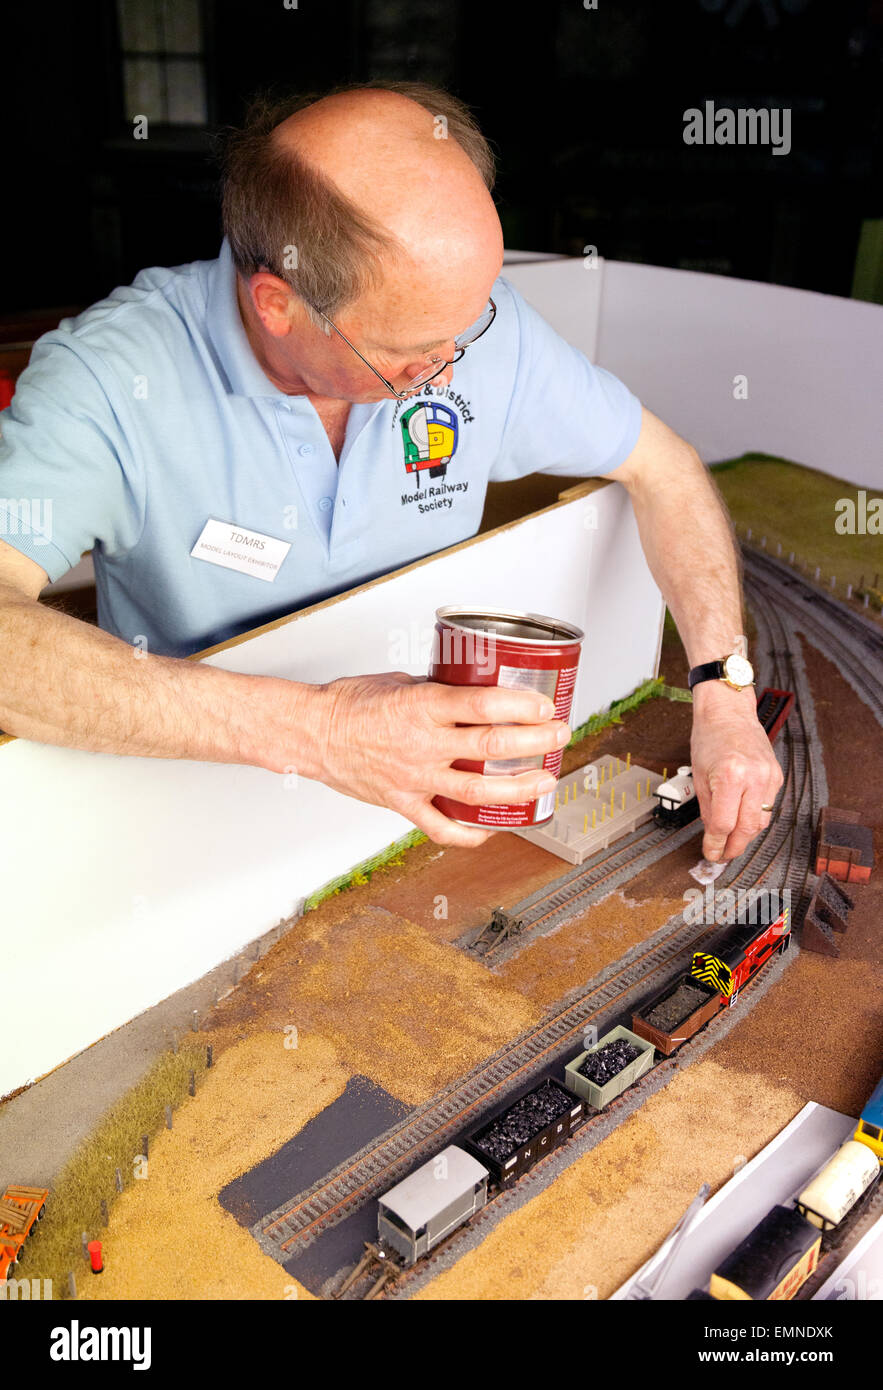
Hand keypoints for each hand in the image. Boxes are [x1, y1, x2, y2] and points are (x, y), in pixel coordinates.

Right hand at [288, 671, 569, 846]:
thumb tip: (475, 692)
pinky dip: (471, 834)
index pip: (485, 705)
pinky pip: (442, 828)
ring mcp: (414, 778)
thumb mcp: (401, 682)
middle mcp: (422, 744)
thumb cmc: (350, 704)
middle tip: (557, 736)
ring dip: (518, 788)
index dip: (522, 706)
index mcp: (422, 706)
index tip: (544, 704)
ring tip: (544, 781)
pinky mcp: (403, 803)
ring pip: (478, 792)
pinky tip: (493, 829)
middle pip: (492, 747)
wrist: (312, 734)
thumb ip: (439, 692)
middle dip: (535, 742)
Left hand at [689, 683, 783, 861]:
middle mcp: (753, 777)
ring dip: (746, 835)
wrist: (729, 712)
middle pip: (747, 829)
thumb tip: (713, 836)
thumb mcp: (699, 775)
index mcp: (729, 776)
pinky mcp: (777, 776)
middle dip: (734, 847)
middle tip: (723, 855)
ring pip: (761, 821)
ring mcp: (769, 776)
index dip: (716, 844)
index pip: (723, 824)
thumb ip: (707, 809)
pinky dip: (754, 816)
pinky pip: (768, 806)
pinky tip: (743, 819)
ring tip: (731, 841)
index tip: (711, 854)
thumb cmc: (710, 738)